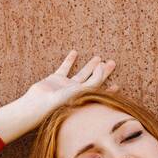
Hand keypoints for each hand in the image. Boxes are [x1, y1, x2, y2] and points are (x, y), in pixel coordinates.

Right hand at [0, 51, 118, 144]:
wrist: (39, 105)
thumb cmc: (62, 103)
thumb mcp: (83, 92)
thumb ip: (96, 79)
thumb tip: (103, 66)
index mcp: (84, 99)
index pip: (100, 93)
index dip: (109, 90)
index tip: (118, 85)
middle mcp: (76, 93)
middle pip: (93, 80)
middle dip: (103, 72)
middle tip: (112, 62)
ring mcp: (66, 86)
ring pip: (81, 73)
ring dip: (89, 65)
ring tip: (98, 57)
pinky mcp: (55, 79)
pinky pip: (64, 68)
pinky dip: (69, 60)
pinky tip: (74, 52)